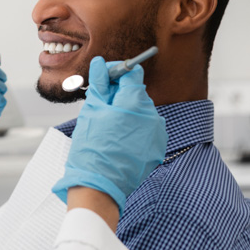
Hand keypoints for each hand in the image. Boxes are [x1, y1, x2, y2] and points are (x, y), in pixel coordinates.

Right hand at [52, 56, 167, 213]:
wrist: (99, 186)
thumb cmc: (91, 148)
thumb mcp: (92, 111)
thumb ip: (100, 84)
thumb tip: (101, 64)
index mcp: (135, 103)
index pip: (132, 73)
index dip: (117, 72)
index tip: (104, 79)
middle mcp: (152, 115)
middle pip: (136, 93)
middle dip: (119, 95)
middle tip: (100, 106)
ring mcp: (157, 134)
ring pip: (141, 112)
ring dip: (126, 113)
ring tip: (107, 128)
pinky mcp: (157, 148)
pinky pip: (146, 130)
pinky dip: (133, 130)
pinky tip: (117, 140)